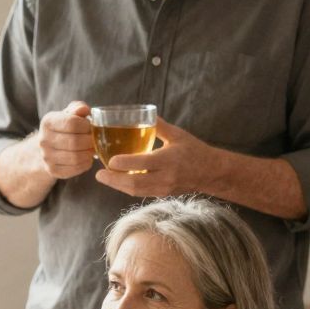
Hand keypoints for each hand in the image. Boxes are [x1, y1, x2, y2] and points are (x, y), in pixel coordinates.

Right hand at [36, 100, 96, 180]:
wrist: (47, 148)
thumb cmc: (63, 128)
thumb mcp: (68, 114)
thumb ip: (78, 109)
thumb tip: (85, 109)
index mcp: (48, 122)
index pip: (72, 123)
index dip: (86, 126)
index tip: (90, 127)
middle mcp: (44, 140)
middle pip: (75, 142)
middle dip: (90, 141)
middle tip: (96, 140)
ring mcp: (47, 157)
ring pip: (75, 157)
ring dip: (89, 154)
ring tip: (92, 149)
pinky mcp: (52, 171)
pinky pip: (74, 169)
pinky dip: (85, 164)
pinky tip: (87, 158)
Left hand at [95, 115, 220, 199]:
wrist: (210, 172)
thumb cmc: (194, 150)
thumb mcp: (178, 135)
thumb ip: (159, 126)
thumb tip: (144, 114)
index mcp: (169, 159)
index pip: (143, 163)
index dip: (125, 163)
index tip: (110, 160)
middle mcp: (165, 176)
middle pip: (135, 182)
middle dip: (114, 180)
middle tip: (99, 175)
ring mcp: (164, 188)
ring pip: (136, 190)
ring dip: (118, 186)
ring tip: (105, 178)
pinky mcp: (162, 194)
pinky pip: (141, 193)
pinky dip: (127, 188)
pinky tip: (118, 182)